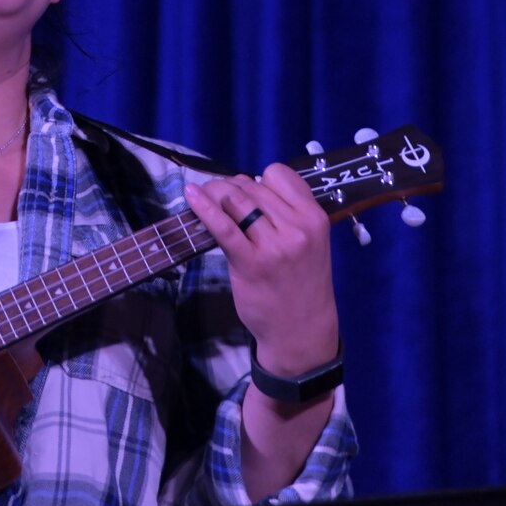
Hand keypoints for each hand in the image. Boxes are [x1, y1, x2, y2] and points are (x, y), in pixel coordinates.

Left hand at [184, 165, 339, 375]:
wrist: (302, 331)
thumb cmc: (300, 282)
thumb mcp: (309, 242)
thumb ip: (285, 213)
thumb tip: (242, 183)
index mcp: (315, 218)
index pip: (279, 174)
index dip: (258, 179)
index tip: (250, 193)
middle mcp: (298, 228)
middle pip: (252, 186)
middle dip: (231, 187)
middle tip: (220, 199)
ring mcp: (274, 246)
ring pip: (235, 200)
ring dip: (215, 194)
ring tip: (205, 198)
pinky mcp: (250, 262)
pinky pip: (223, 226)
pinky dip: (204, 208)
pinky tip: (190, 195)